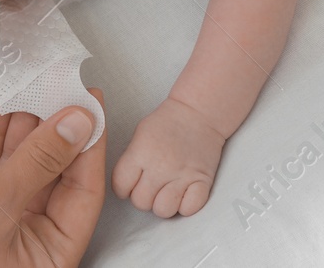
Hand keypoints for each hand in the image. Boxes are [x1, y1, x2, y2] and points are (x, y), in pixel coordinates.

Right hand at [0, 92, 106, 267]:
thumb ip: (39, 161)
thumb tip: (78, 122)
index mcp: (46, 258)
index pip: (82, 195)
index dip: (89, 146)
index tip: (90, 102)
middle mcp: (25, 241)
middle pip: (55, 175)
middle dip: (56, 129)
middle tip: (61, 82)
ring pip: (22, 164)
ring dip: (26, 124)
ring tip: (34, 81)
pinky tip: (3, 102)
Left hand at [112, 96, 226, 217]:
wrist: (198, 112)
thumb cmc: (166, 122)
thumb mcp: (139, 135)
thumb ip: (131, 159)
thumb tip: (124, 184)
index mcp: (141, 153)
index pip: (120, 186)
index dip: (122, 188)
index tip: (129, 184)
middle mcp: (160, 167)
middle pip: (141, 202)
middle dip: (143, 197)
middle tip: (150, 186)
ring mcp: (182, 175)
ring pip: (163, 210)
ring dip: (163, 204)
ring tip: (166, 191)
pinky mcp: (202, 181)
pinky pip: (189, 209)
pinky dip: (185, 206)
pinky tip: (184, 194)